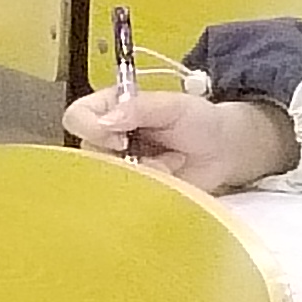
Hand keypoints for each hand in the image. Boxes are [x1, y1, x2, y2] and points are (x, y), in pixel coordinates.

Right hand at [62, 89, 294, 192]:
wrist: (224, 150)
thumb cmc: (199, 120)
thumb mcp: (174, 105)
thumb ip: (140, 108)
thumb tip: (107, 121)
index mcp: (109, 109)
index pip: (77, 117)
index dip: (93, 129)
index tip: (122, 138)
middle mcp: (106, 139)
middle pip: (88, 154)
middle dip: (125, 159)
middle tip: (158, 154)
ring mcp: (118, 167)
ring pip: (108, 178)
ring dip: (146, 172)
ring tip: (172, 160)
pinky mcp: (133, 190)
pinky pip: (128, 196)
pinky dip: (155, 186)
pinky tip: (172, 174)